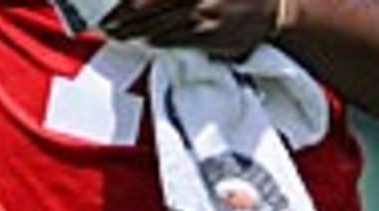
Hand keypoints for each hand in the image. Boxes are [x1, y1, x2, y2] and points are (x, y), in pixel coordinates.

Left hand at [102, 0, 278, 59]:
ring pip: (154, 24)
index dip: (123, 3)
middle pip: (143, 4)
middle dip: (120, 17)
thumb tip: (138, 2)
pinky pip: (171, 39)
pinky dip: (152, 40)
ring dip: (130, 31)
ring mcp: (200, 12)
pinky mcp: (207, 35)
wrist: (273, 9)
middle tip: (105, 25)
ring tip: (115, 34)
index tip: (107, 12)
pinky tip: (142, 40)